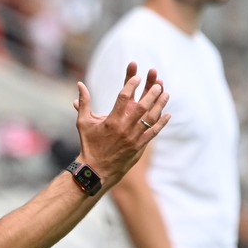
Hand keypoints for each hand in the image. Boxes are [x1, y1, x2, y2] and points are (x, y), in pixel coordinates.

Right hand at [73, 62, 169, 185]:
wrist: (96, 170)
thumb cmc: (89, 144)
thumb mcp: (83, 122)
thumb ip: (84, 102)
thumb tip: (80, 84)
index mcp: (111, 121)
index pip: (123, 98)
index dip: (131, 85)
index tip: (137, 77)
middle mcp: (124, 128)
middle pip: (141, 107)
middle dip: (151, 94)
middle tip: (158, 84)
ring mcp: (133, 138)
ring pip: (150, 118)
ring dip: (159, 105)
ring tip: (166, 94)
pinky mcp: (139, 146)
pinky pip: (153, 133)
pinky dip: (161, 123)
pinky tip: (167, 114)